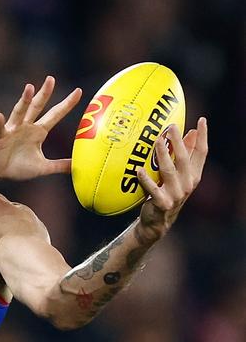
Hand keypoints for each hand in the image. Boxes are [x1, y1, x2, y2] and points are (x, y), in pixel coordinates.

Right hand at [0, 76, 81, 180]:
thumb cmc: (16, 167)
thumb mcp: (42, 167)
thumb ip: (59, 165)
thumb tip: (77, 166)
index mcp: (38, 132)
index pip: (55, 115)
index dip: (66, 104)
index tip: (79, 91)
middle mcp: (25, 127)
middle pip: (37, 107)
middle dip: (44, 93)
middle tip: (51, 79)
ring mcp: (11, 131)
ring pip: (19, 113)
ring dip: (24, 101)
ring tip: (29, 88)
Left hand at [137, 117, 207, 239]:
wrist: (157, 221)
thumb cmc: (167, 193)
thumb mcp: (178, 175)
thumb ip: (184, 155)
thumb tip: (190, 132)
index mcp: (194, 175)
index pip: (202, 153)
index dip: (203, 137)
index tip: (202, 120)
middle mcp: (188, 184)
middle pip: (185, 159)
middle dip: (179, 142)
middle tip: (171, 126)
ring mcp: (176, 194)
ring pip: (169, 171)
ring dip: (163, 155)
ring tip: (157, 141)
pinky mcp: (162, 203)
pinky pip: (152, 188)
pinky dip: (145, 179)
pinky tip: (138, 169)